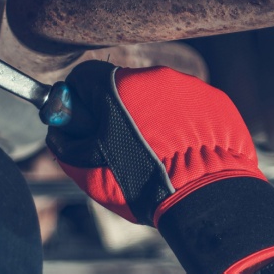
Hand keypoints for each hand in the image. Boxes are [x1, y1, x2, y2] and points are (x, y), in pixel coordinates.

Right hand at [47, 62, 273, 273]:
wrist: (203, 195)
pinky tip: (180, 152)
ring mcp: (187, 86)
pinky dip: (181, 124)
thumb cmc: (140, 183)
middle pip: (122, 87)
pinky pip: (188, 106)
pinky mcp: (215, 99)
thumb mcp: (86, 170)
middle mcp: (151, 77)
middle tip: (121, 147)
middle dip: (117, 113)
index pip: (84, 78)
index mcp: (116, 89)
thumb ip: (65, 143)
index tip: (84, 123)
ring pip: (157, 96)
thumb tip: (59, 131)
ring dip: (151, 118)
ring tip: (157, 155)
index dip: (79, 101)